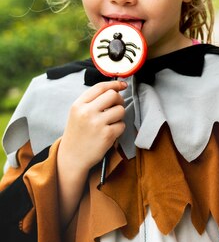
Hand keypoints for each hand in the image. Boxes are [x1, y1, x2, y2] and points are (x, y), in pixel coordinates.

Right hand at [57, 80, 126, 224]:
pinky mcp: (107, 135)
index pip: (100, 87)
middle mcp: (87, 112)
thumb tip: (116, 88)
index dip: (115, 84)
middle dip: (119, 100)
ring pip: (120, 110)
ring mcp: (97, 124)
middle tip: (116, 107)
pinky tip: (109, 134)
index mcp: (78, 105)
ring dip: (119, 116)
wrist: (72, 157)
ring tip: (110, 123)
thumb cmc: (78, 133)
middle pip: (113, 96)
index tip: (122, 85)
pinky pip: (122, 125)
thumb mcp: (78, 113)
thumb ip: (93, 100)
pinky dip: (119, 129)